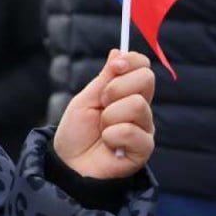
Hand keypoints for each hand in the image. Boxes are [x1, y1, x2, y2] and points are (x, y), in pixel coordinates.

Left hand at [53, 49, 154, 179]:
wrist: (69, 164)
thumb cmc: (76, 133)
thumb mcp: (85, 99)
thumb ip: (104, 78)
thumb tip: (118, 51)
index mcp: (127, 94)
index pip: (143, 67)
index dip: (132, 61)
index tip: (115, 66)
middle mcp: (140, 109)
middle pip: (146, 79)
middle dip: (116, 88)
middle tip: (101, 105)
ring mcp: (144, 128)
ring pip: (138, 105)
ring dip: (110, 116)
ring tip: (102, 130)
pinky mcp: (143, 149)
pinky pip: (132, 131)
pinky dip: (112, 136)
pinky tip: (108, 145)